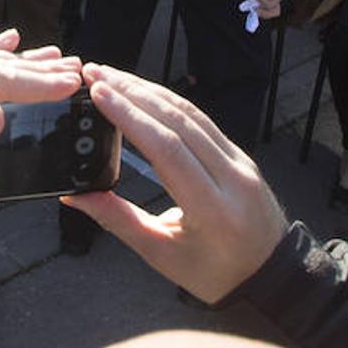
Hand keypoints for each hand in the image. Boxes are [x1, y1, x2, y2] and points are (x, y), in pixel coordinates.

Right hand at [62, 64, 288, 304]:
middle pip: (178, 121)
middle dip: (132, 91)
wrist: (272, 275)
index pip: (167, 148)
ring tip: (111, 76)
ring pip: (191, 113)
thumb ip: (117, 220)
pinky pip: (202, 120)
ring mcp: (240, 161)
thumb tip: (74, 195)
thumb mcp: (161, 254)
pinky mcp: (240, 154)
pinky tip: (143, 92)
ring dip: (148, 89)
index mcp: (212, 208)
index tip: (98, 92)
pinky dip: (168, 102)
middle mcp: (231, 177)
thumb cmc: (215, 273)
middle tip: (94, 73)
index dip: (130, 116)